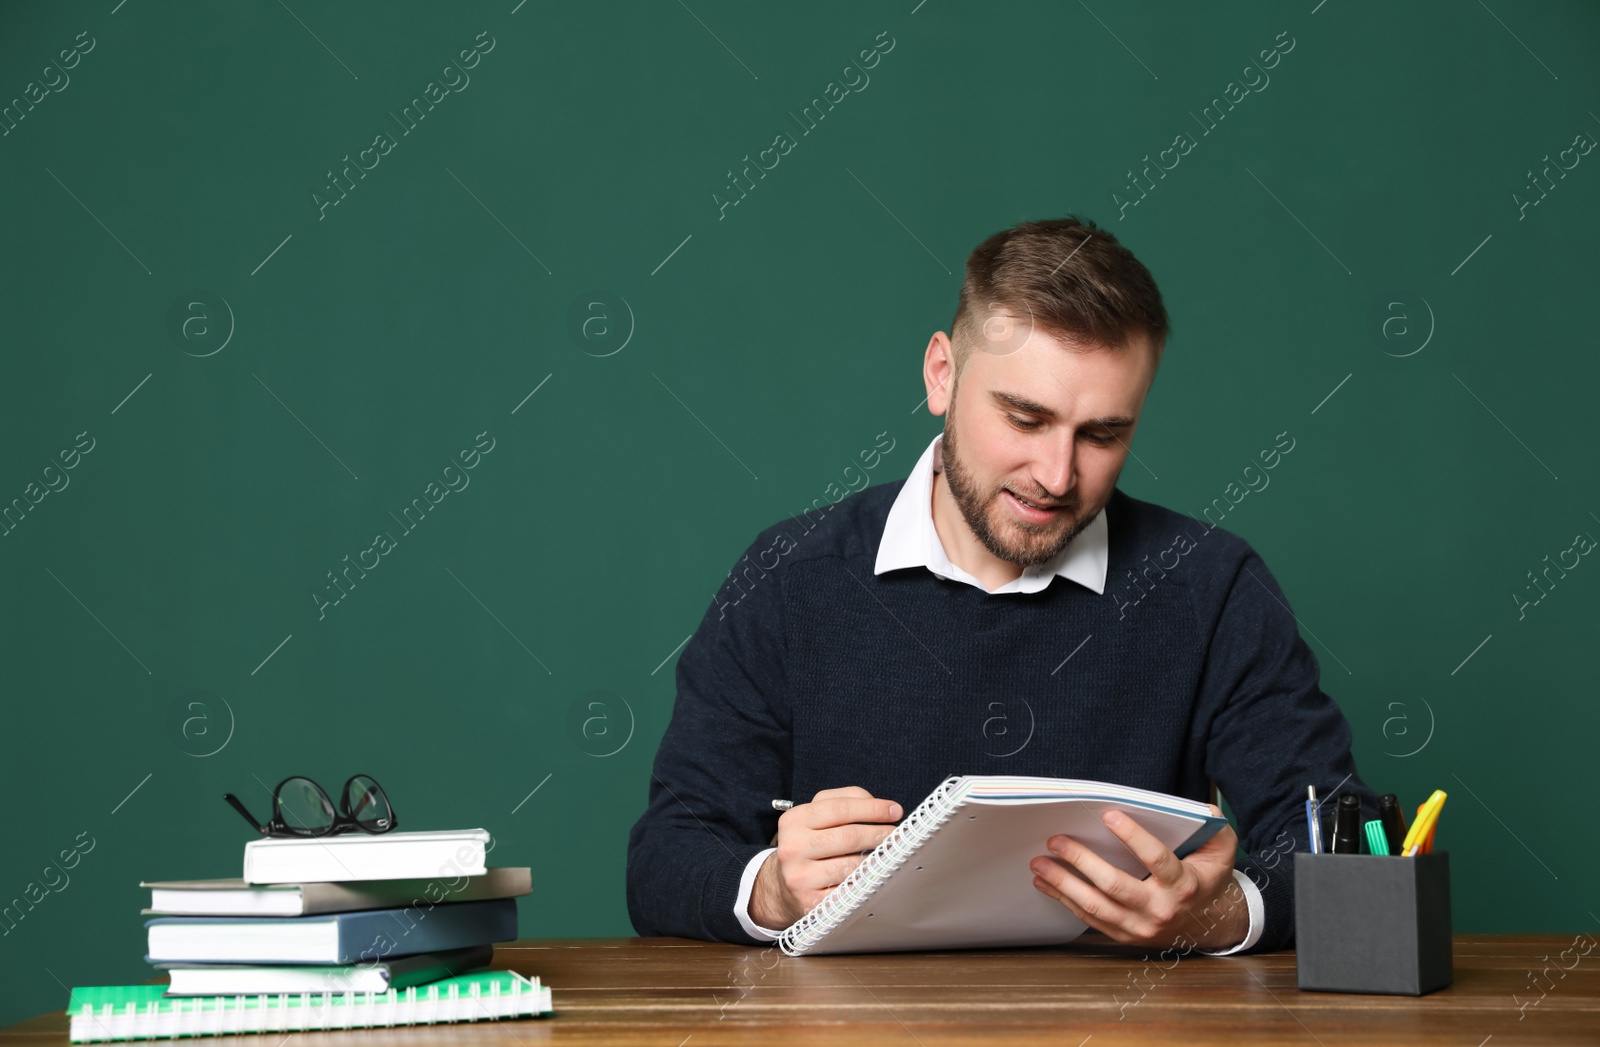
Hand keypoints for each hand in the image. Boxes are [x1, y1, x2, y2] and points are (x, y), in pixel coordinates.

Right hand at [749, 786, 901, 928]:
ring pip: (852, 865)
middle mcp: (792, 848)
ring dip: (876, 860)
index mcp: (794, 821)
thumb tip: (881, 808)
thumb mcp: (817, 816)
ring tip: (888, 855)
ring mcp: (800, 877)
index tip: (896, 810)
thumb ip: (846, 800)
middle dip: (879, 833)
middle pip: (849, 837)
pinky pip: (850, 890)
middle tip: (897, 834)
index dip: (872, 808)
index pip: (840, 809)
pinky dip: (866, 882)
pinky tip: (874, 876)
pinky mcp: (811, 903)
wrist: (782, 886)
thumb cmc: (809, 845)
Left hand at [1028, 804, 1248, 949]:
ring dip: (1063, 883)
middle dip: (1081, 861)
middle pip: (1115, 885)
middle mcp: (1160, 909)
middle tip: (1056, 840)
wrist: (1206, 922)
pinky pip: (1089, 918)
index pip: (1156, 859)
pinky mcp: (1124, 935)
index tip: (1108, 814)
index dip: (1133, 836)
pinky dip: (1064, 900)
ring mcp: (1140, 927)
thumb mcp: (1221, 850)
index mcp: (1184, 885)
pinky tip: (1044, 883)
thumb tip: (1201, 810)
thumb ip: (1215, 827)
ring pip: (1096, 906)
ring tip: (1039, 863)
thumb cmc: (1206, 877)